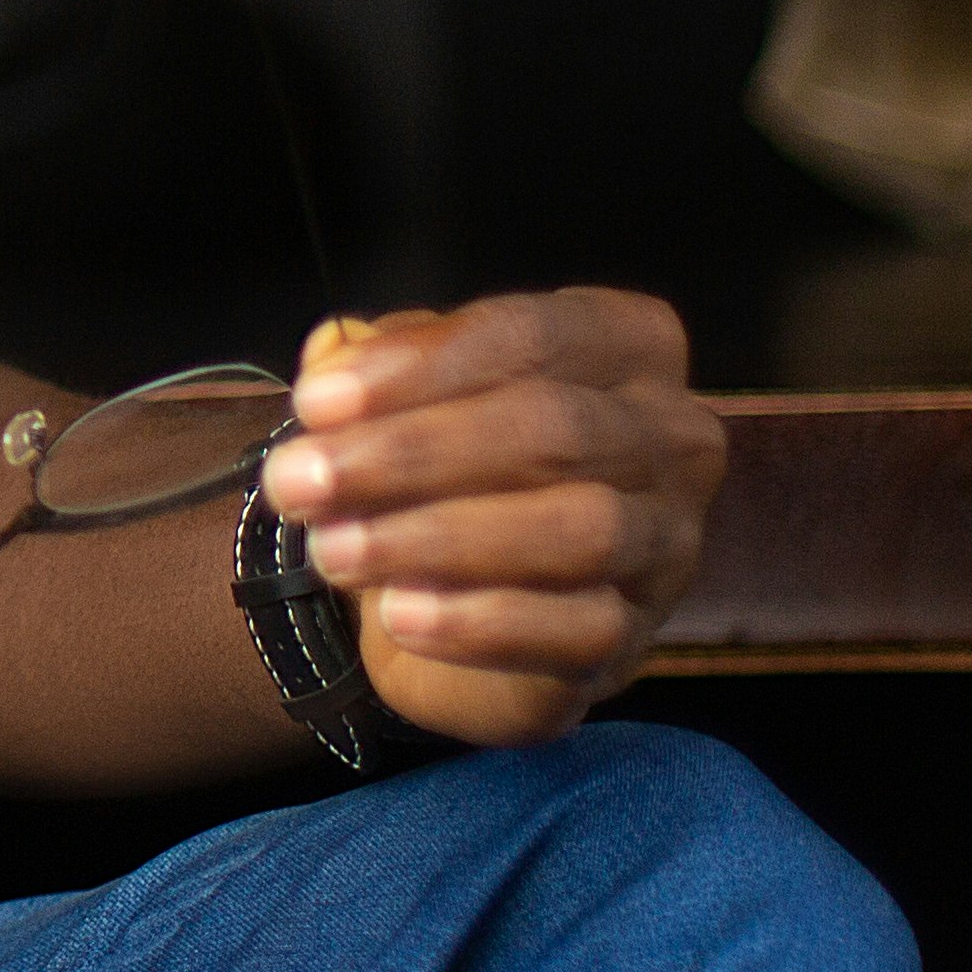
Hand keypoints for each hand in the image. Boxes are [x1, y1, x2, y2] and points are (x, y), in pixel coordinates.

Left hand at [256, 288, 721, 750]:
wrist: (452, 592)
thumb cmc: (438, 463)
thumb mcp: (401, 393)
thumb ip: (370, 366)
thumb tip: (333, 362)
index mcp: (625, 344)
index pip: (533, 336)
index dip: (419, 367)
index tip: (315, 402)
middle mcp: (670, 436)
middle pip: (552, 430)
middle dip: (411, 455)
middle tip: (301, 482)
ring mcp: (666, 541)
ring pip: (576, 530)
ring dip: (437, 539)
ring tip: (335, 550)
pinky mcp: (636, 635)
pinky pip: (579, 628)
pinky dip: (482, 622)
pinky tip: (402, 615)